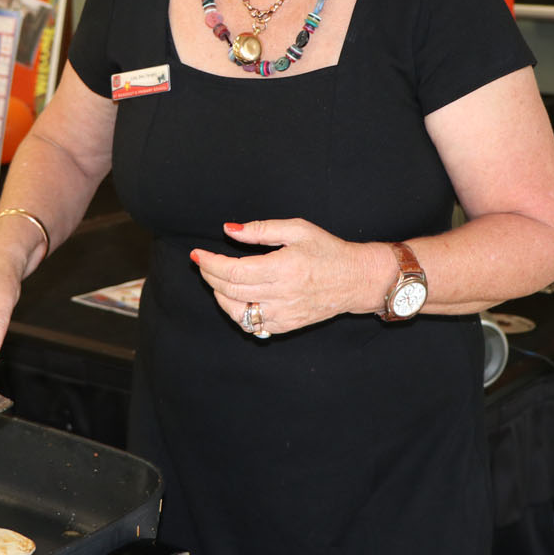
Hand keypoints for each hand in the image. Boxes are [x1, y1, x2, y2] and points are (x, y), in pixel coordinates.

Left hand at [191, 218, 386, 336]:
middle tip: (203, 263)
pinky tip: (235, 296)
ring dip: (220, 295)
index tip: (198, 254)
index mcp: (284, 268)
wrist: (356, 279)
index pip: (234, 271)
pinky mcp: (287, 325)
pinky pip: (252, 325)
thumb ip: (260, 229)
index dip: (210, 263)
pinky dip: (237, 311)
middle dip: (209, 276)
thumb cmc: (327, 250)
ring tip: (217, 279)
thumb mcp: (297, 229)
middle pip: (231, 290)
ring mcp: (284, 314)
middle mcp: (283, 294)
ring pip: (237, 312)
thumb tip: (229, 230)